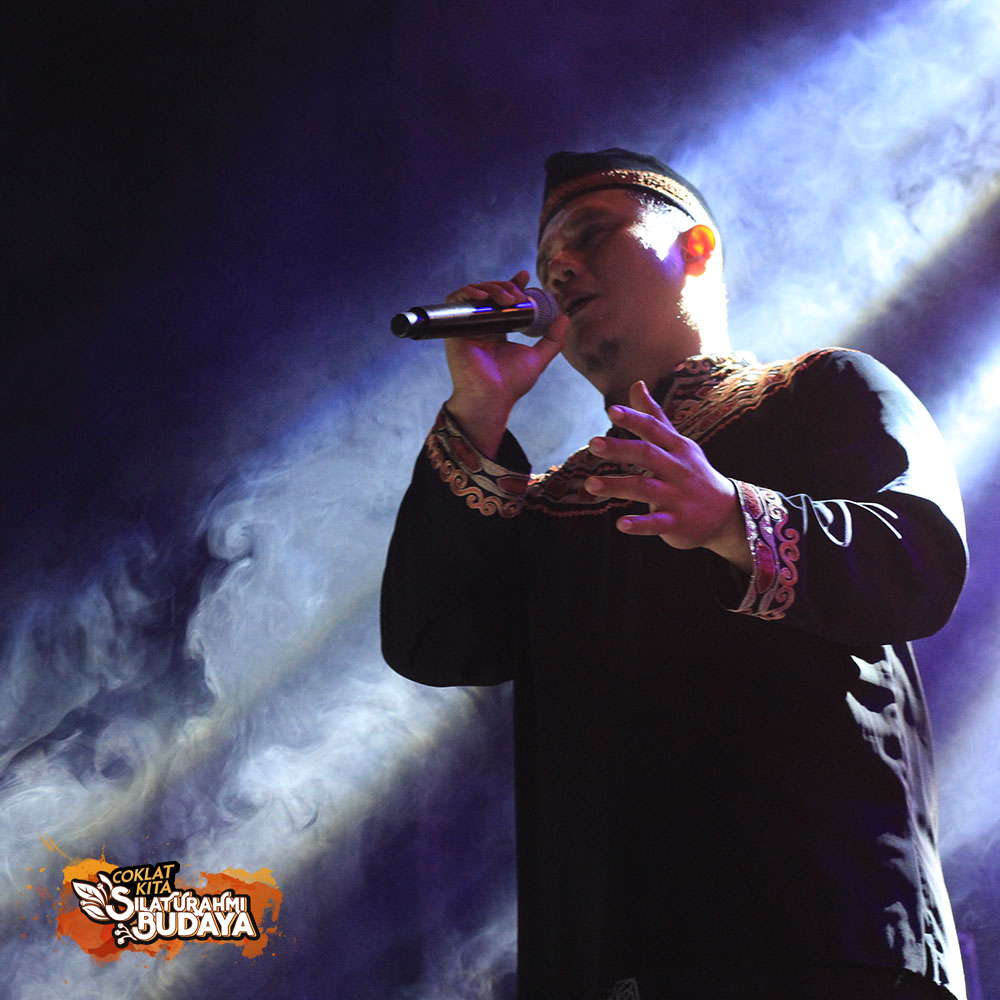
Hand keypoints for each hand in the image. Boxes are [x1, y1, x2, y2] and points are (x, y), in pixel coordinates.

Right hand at [443, 270, 567, 457]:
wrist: (492, 397)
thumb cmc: (512, 383)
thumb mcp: (539, 358)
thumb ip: (553, 339)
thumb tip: (565, 317)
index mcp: (498, 330)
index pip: (503, 299)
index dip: (512, 283)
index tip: (525, 276)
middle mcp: (481, 325)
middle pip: (490, 292)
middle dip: (505, 286)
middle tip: (518, 295)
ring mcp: (467, 325)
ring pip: (475, 292)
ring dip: (491, 287)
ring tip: (507, 298)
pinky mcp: (454, 328)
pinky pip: (455, 301)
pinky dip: (468, 292)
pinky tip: (483, 297)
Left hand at [583, 380, 751, 571]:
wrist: (726, 513)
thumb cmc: (693, 473)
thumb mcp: (677, 442)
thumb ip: (653, 416)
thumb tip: (636, 384)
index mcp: (676, 448)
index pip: (653, 429)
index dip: (633, 419)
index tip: (611, 410)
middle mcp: (678, 469)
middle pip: (647, 454)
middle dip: (620, 448)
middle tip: (592, 443)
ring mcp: (678, 496)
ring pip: (645, 488)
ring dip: (617, 486)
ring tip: (589, 484)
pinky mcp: (677, 522)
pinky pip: (656, 522)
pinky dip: (640, 523)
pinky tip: (620, 524)